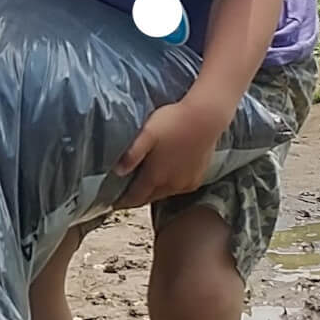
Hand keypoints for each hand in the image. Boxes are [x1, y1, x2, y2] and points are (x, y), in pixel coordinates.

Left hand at [113, 96, 232, 209]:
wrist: (205, 118)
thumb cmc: (174, 122)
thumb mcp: (146, 133)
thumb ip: (131, 153)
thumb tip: (117, 172)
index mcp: (155, 177)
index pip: (134, 198)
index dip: (122, 201)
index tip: (113, 202)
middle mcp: (171, 185)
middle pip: (148, 198)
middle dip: (136, 197)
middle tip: (125, 191)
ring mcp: (186, 184)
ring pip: (164, 193)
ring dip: (153, 191)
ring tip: (144, 182)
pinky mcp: (197, 179)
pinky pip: (178, 188)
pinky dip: (169, 185)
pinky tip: (166, 174)